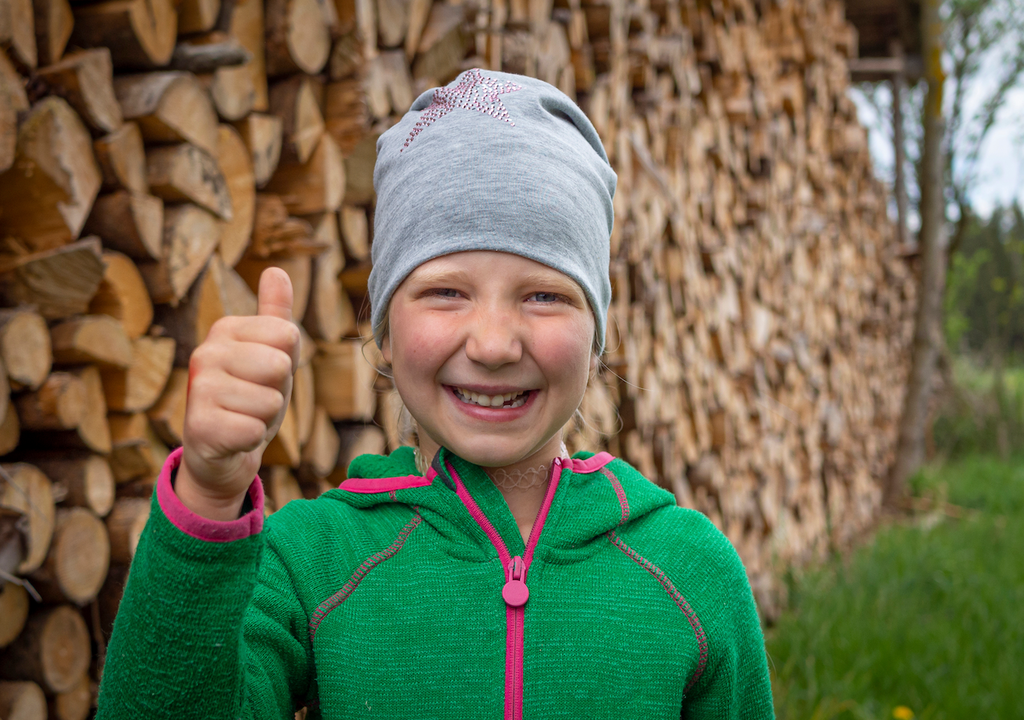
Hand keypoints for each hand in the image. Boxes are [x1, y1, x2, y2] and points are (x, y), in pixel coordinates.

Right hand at [176, 268, 299, 519]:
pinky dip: (252, 439)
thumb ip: (275, 314)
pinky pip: (254, 431)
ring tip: (244, 417)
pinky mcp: (198, 426)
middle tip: (255, 400)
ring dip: (265, 418)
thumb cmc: (250, 396)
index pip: (288, 334)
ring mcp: (198, 388)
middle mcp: (205, 352)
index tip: (265, 374)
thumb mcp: (270, 353)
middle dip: (277, 391)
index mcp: (226, 328)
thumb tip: (275, 270)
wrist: (221, 450)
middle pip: (280, 366)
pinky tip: (234, 438)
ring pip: (271, 402)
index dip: (287, 361)